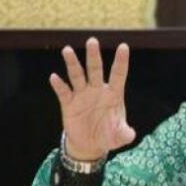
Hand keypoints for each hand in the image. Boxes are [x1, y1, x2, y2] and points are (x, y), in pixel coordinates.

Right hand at [49, 37, 134, 160]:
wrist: (90, 145)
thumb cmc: (108, 136)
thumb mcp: (118, 136)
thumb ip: (125, 134)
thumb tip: (130, 135)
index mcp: (113, 94)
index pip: (118, 75)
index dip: (121, 61)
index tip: (124, 46)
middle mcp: (97, 91)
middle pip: (95, 70)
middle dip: (94, 56)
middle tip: (92, 40)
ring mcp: (82, 95)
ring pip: (77, 76)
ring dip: (72, 64)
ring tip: (67, 50)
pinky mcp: (69, 104)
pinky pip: (63, 92)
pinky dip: (59, 85)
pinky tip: (55, 77)